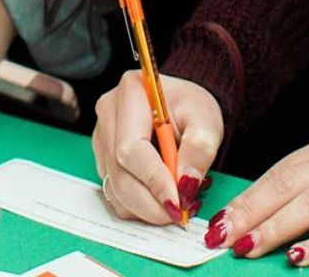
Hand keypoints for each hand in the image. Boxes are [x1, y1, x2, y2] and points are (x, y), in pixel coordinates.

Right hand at [92, 71, 223, 225]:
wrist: (183, 107)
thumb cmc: (192, 108)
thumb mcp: (207, 120)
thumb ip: (200, 149)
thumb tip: (185, 185)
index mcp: (131, 93)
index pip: (132, 148)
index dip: (153, 181)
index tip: (177, 203)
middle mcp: (108, 113)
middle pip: (119, 172)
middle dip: (150, 203)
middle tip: (179, 214)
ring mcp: (101, 136)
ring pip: (115, 187)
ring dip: (145, 207)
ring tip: (174, 203)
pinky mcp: (102, 157)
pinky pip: (114, 192)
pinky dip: (138, 205)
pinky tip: (160, 197)